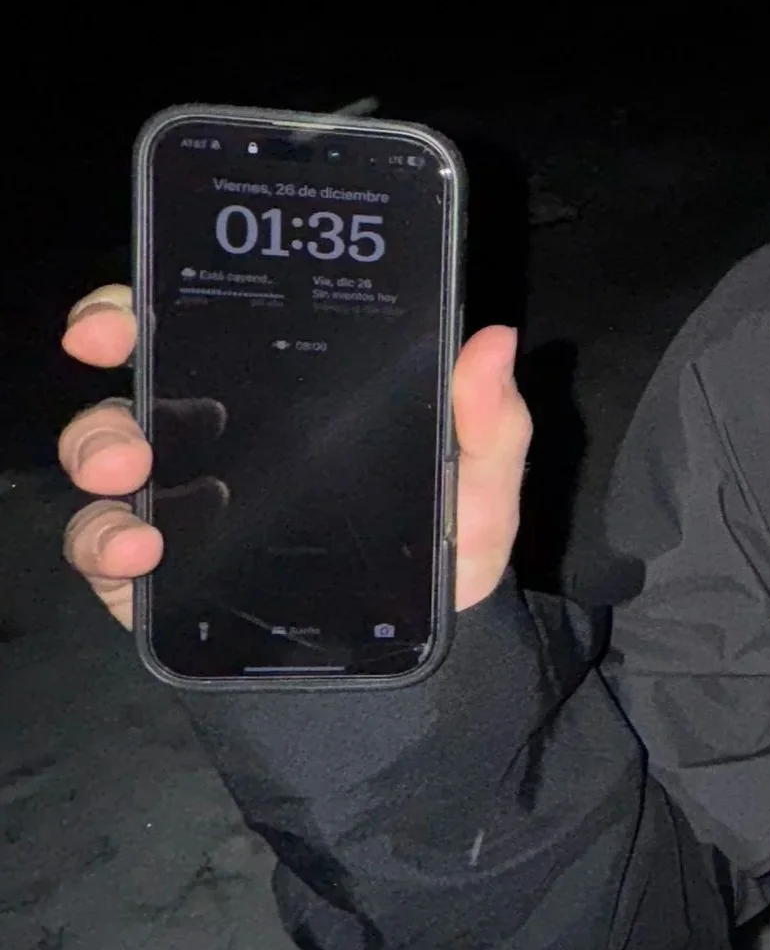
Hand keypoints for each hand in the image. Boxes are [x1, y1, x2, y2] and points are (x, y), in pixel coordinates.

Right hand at [58, 285, 529, 630]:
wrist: (416, 659)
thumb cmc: (441, 551)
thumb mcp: (478, 484)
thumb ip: (488, 420)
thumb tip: (492, 342)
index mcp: (288, 392)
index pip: (213, 320)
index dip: (164, 292)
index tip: (142, 290)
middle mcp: (217, 430)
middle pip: (141, 365)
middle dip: (110, 338)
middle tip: (110, 345)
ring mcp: (177, 497)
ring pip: (106, 445)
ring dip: (99, 443)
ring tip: (126, 467)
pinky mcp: (153, 570)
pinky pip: (100, 542)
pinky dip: (100, 538)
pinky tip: (136, 548)